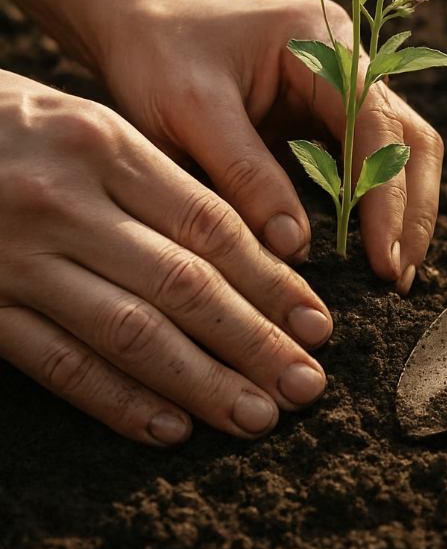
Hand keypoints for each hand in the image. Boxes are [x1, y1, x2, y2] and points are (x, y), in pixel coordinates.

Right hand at [0, 70, 329, 444]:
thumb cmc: (8, 121)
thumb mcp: (84, 121)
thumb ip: (154, 178)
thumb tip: (240, 243)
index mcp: (104, 145)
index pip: (209, 226)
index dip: (270, 280)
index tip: (315, 322)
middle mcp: (66, 202)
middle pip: (184, 285)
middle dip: (254, 341)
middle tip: (306, 384)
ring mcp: (18, 258)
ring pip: (130, 333)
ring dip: (202, 382)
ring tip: (258, 415)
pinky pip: (56, 362)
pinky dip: (117, 399)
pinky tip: (170, 426)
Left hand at [97, 0, 443, 293]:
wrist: (138, 22)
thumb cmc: (157, 55)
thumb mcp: (191, 111)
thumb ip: (245, 175)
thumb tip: (295, 249)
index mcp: (321, 41)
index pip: (374, 123)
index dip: (384, 195)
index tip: (381, 259)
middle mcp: (346, 59)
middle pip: (406, 137)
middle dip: (408, 210)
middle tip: (396, 278)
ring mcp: (341, 87)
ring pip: (399, 151)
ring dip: (402, 211)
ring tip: (393, 274)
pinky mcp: (326, 115)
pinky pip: (368, 161)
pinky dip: (376, 205)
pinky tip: (371, 246)